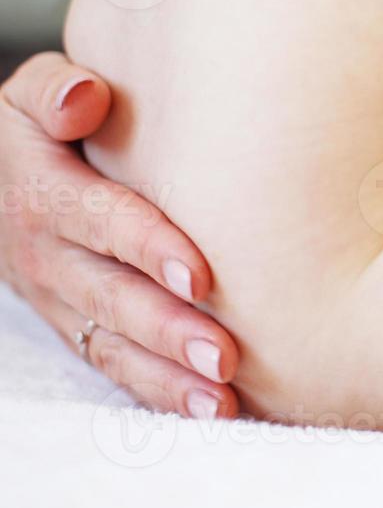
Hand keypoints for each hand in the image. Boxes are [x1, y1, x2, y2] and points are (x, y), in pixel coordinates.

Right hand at [0, 53, 238, 417]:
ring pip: (115, 347)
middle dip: (169, 331)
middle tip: (226, 357)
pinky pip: (117, 370)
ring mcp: (64, 303)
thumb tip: (86, 98)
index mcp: (44, 194)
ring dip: (169, 379)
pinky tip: (214, 414)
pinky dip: (162, 395)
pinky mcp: (80, 331)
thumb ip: (56, 93)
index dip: (147, 247)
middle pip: (112, 298)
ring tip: (223, 404)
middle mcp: (50, 257)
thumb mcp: (31, 98)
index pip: (99, 222)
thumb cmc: (43, 129)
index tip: (200, 275)